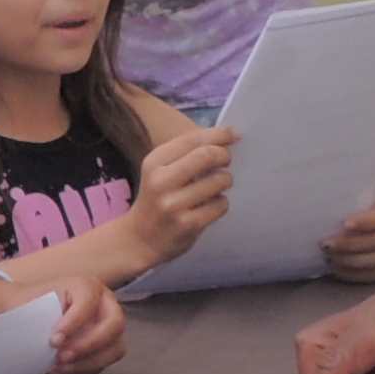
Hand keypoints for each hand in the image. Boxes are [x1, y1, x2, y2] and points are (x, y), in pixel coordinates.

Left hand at [40, 278, 125, 373]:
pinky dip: (84, 370)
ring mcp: (111, 326)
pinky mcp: (108, 347)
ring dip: (88, 362)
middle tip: (63, 357)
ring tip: (60, 368)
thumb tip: (46, 341)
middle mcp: (106, 303)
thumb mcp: (32, 304)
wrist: (31, 315)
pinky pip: (105, 363)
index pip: (89, 302)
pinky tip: (62, 372)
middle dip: (89, 344)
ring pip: (115, 348)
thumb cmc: (32, 307)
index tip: (53, 341)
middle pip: (115, 324)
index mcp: (86, 286)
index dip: (74, 323)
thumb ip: (39, 317)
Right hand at [116, 127, 235, 265]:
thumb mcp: (159, 171)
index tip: (234, 134)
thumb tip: (224, 139)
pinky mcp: (187, 225)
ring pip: (218, 181)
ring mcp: (174, 205)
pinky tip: (212, 205)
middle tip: (227, 160)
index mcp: (155, 162)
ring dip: (225, 180)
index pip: (192, 139)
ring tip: (217, 185)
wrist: (140, 239)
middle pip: (207, 156)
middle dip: (224, 155)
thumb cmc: (156, 199)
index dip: (219, 134)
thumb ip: (186, 154)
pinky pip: (220, 205)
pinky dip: (221, 203)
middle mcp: (161, 181)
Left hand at [317, 191, 374, 282]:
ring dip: (350, 260)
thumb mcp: (347, 198)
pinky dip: (353, 273)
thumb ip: (342, 199)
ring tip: (328, 257)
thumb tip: (323, 200)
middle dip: (350, 244)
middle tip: (326, 245)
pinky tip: (336, 268)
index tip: (345, 224)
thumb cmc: (348, 208)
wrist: (354, 226)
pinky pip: (374, 275)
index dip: (366, 221)